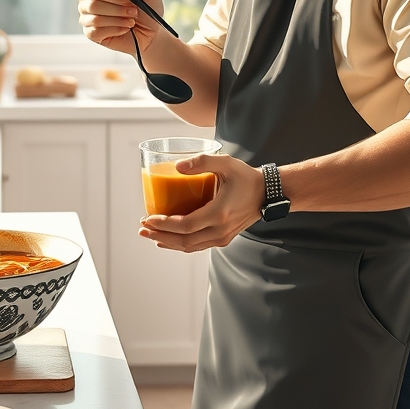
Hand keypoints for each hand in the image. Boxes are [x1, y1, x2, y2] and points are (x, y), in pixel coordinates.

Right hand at [78, 0, 163, 56]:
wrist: (150, 32)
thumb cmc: (146, 8)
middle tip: (132, 6)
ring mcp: (87, 16)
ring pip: (95, 12)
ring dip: (118, 16)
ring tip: (131, 19)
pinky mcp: (91, 33)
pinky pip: (97, 29)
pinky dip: (116, 28)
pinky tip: (125, 28)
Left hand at [139, 154, 263, 251]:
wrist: (268, 193)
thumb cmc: (246, 177)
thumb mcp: (226, 163)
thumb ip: (202, 161)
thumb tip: (177, 166)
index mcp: (219, 213)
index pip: (185, 226)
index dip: (163, 224)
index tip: (147, 218)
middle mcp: (220, 230)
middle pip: (183, 241)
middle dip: (159, 236)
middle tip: (142, 228)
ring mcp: (222, 237)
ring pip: (189, 247)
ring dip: (167, 242)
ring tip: (150, 234)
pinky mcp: (223, 238)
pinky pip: (197, 245)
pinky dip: (180, 244)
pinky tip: (168, 240)